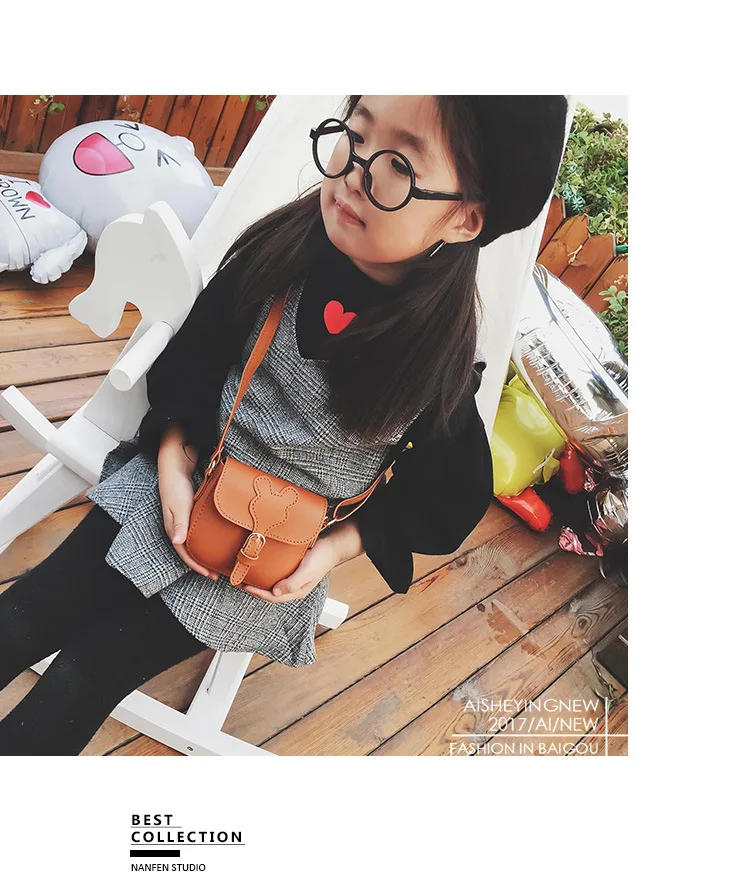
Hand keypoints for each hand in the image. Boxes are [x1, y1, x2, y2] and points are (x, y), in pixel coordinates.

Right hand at [158, 429, 218, 580]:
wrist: (175, 468)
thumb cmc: (175, 486)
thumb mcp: (178, 505)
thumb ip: (179, 523)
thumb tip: (178, 542)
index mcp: (173, 530)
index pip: (184, 554)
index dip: (196, 566)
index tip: (209, 574)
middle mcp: (178, 529)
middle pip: (190, 552)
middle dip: (202, 564)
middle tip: (217, 573)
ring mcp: (184, 523)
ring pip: (194, 543)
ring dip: (204, 553)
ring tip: (217, 561)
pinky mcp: (191, 515)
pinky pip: (198, 533)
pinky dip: (206, 540)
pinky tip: (215, 541)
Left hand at [240, 536, 339, 602]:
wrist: (331, 545)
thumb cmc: (321, 559)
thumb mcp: (308, 572)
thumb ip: (293, 583)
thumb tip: (275, 592)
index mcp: (297, 592)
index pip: (274, 597)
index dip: (258, 593)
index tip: (246, 586)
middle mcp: (293, 587)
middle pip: (270, 593)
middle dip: (255, 589)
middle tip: (240, 583)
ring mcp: (291, 578)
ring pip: (271, 583)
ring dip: (259, 581)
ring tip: (246, 576)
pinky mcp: (290, 568)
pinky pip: (275, 573)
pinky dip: (266, 572)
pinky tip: (259, 566)